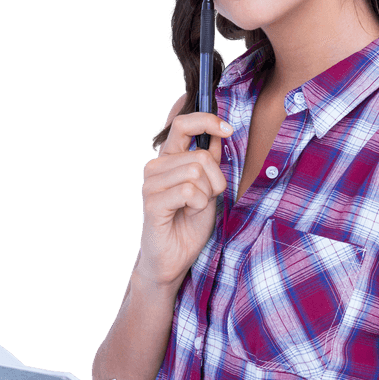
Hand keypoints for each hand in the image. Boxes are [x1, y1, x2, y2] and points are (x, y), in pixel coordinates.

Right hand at [138, 111, 232, 287]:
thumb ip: (210, 161)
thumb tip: (220, 133)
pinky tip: (189, 213)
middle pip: (200, 155)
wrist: (173, 258)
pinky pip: (189, 191)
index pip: (182, 124)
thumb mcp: (208, 187)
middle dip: (215, 179)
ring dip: (207, 194)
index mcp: (167, 159)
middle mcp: (155, 167)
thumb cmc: (189, 224)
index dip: (207, 121)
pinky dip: (199, 204)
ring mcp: (150, 184)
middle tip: (208, 198)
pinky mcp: (152, 203)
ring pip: (196, 172)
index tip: (228, 129)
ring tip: (196, 208)